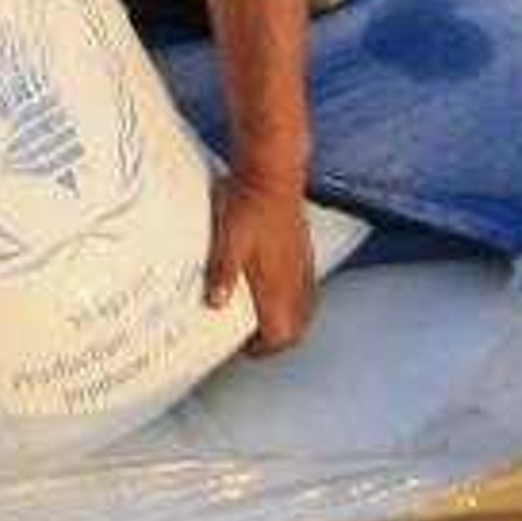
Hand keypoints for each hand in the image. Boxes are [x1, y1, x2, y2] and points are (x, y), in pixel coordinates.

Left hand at [206, 171, 315, 355]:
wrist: (273, 171)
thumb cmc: (249, 205)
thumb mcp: (227, 242)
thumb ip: (222, 274)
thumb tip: (215, 303)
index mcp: (278, 285)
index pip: (280, 334)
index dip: (264, 348)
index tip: (247, 349)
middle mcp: (296, 279)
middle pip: (297, 327)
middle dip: (280, 339)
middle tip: (258, 339)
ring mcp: (303, 263)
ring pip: (305, 306)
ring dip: (289, 318)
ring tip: (267, 317)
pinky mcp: (305, 247)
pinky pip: (307, 284)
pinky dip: (295, 296)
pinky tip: (279, 285)